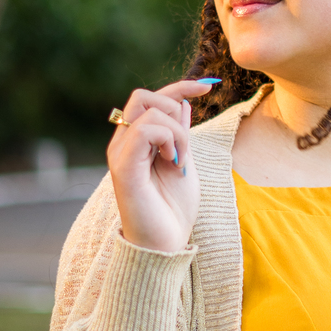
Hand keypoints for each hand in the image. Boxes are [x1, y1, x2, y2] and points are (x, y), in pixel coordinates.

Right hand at [107, 81, 214, 253]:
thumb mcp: (184, 162)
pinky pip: (145, 130)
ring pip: (150, 110)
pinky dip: (168, 140)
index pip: (153, 99)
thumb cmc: (174, 210)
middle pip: (143, 96)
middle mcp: (124, 143)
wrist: (166, 244)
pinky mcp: (122, 166)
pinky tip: (173, 163)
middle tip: (185, 146)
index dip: (180, 86)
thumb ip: (180, 133)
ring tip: (181, 162)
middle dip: (174, 108)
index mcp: (137, 141)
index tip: (210, 86)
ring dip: (178, 132)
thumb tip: (183, 103)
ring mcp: (120, 153)